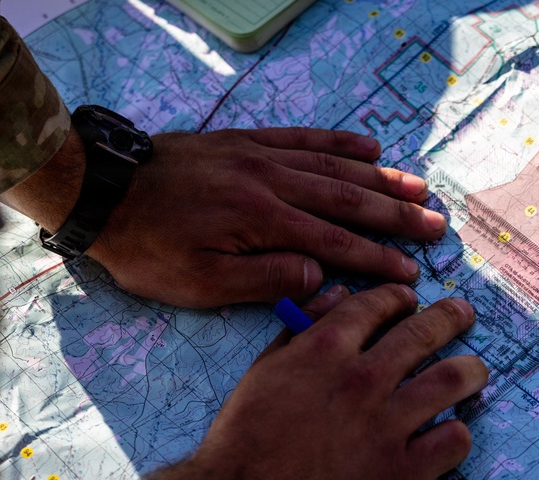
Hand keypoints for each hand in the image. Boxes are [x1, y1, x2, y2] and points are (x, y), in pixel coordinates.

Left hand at [2, 127, 446, 307]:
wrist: (102, 191)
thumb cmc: (146, 247)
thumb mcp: (197, 283)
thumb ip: (263, 278)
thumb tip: (320, 274)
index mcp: (263, 220)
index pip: (336, 242)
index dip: (377, 260)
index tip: (412, 274)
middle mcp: (271, 181)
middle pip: (347, 197)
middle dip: (395, 215)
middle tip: (436, 225)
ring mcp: (259, 155)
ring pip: (333, 164)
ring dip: (379, 176)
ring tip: (418, 186)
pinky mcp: (244, 141)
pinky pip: (302, 137)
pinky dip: (338, 141)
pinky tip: (366, 144)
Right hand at [141, 285, 488, 479]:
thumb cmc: (242, 438)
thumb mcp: (262, 371)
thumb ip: (299, 330)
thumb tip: (335, 294)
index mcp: (325, 349)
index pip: (378, 303)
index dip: (399, 297)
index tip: (409, 301)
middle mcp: (362, 379)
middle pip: (426, 332)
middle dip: (451, 317)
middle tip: (462, 315)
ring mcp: (386, 426)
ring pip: (453, 379)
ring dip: (471, 369)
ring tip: (475, 370)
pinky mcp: (401, 473)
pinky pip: (453, 441)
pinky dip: (458, 431)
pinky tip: (451, 431)